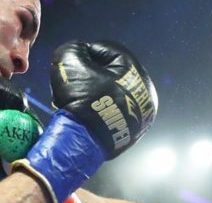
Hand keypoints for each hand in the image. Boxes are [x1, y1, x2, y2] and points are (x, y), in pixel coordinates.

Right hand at [13, 41, 158, 202]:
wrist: (86, 143)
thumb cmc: (81, 100)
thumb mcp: (69, 63)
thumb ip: (72, 49)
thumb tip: (77, 51)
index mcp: (135, 71)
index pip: (105, 51)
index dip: (82, 54)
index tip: (68, 66)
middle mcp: (144, 93)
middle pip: (107, 75)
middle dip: (85, 78)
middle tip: (69, 86)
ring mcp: (140, 116)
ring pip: (108, 95)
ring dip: (89, 96)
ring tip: (72, 103)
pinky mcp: (131, 133)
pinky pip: (111, 114)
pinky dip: (97, 113)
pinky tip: (83, 117)